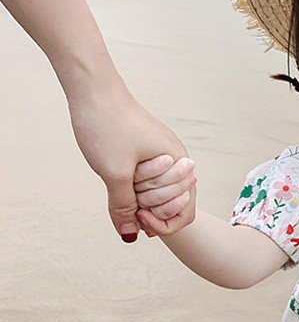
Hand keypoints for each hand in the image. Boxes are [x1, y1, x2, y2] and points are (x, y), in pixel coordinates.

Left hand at [68, 84, 196, 240]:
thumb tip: (129, 235)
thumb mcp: (114, 173)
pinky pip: (150, 178)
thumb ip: (124, 208)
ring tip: (120, 186)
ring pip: (159, 191)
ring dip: (141, 197)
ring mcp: (163, 152)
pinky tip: (118, 180)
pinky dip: (136, 185)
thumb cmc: (107, 125)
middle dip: (151, 208)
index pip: (185, 211)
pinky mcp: (148, 148)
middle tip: (127, 198)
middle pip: (174, 204)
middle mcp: (177, 158)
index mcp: (179, 163)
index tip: (137, 217)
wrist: (91, 86)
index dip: (162, 223)